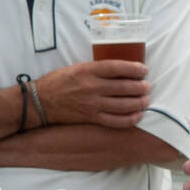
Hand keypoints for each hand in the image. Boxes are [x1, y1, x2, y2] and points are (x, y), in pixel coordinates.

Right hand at [34, 61, 150, 127]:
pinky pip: (115, 121)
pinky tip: (138, 116)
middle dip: (141, 87)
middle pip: (124, 87)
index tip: (144, 70)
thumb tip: (121, 71)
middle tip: (148, 86)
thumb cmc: (60, 82)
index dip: (134, 69)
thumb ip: (98, 70)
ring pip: (123, 105)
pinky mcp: (91, 118)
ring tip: (146, 100)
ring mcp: (92, 104)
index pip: (117, 68)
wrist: (42, 101)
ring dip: (139, 103)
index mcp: (89, 70)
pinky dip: (130, 119)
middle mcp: (92, 87)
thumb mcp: (78, 68)